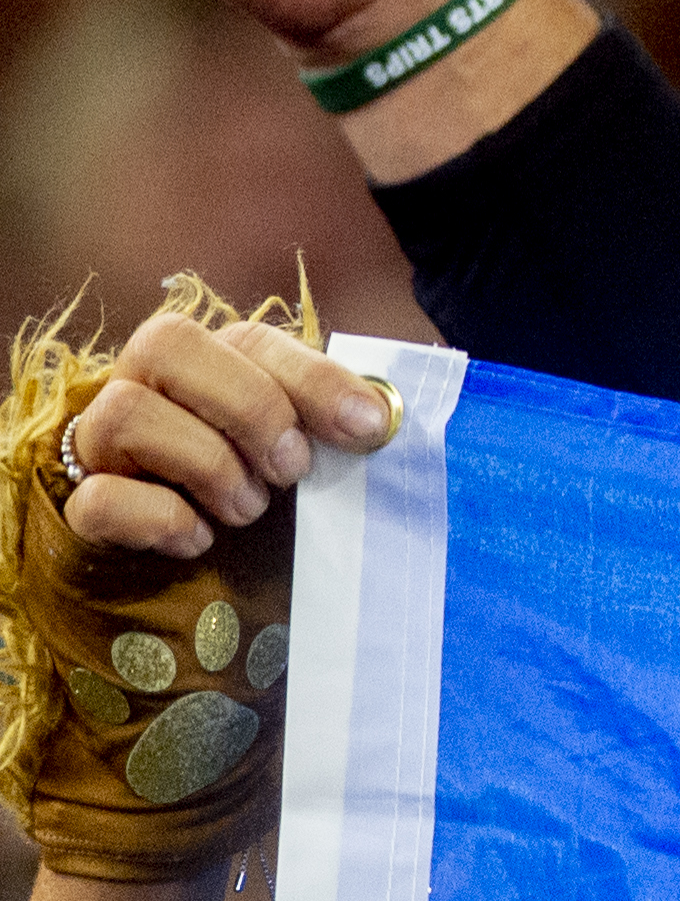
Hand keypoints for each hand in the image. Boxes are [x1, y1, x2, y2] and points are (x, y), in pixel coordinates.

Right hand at [60, 308, 396, 564]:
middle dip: (248, 408)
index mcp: (204, 357)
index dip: (312, 378)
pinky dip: (160, 520)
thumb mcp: (298, 444)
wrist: (193, 562)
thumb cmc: (256, 483)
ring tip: (248, 507)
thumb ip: (330, 419)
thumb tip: (378, 418)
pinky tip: (199, 539)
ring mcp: (100, 442)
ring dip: (206, 465)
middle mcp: (142, 384)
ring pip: (123, 413)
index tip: (365, 429)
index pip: (248, 338)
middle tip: (292, 469)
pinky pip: (98, 499)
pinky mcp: (80, 503)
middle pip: (165, 344)